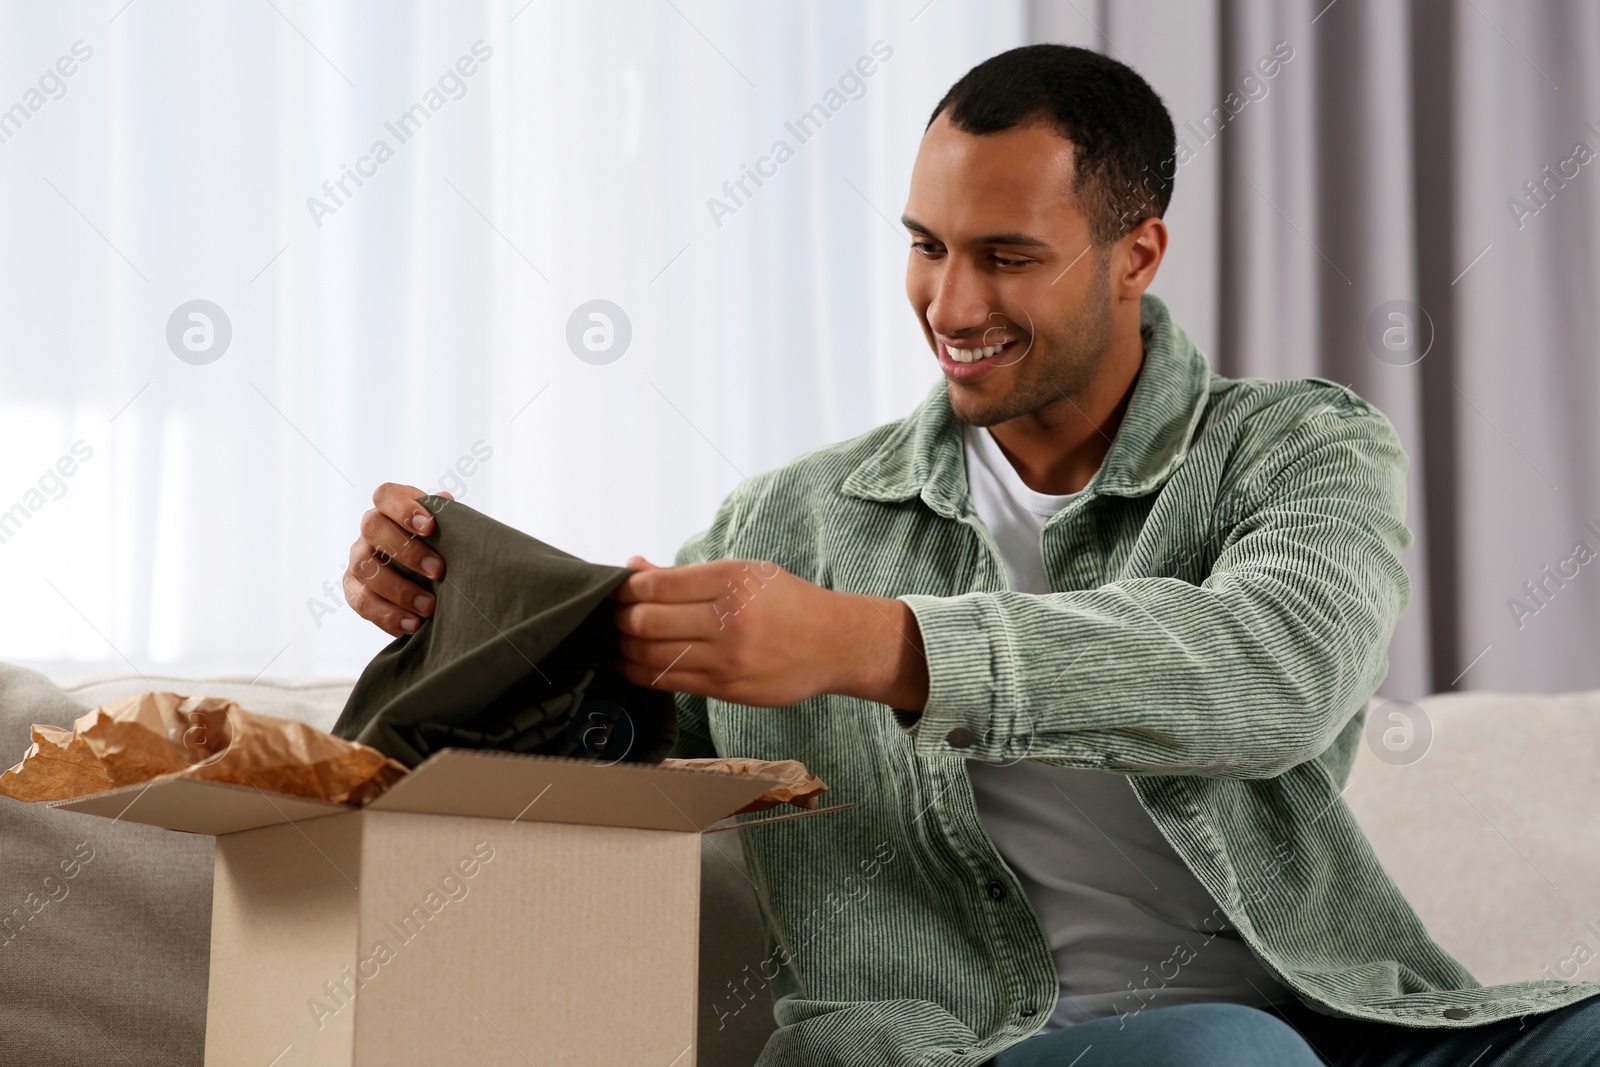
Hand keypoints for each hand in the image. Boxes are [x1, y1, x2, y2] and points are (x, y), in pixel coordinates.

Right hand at [344, 483, 453, 636]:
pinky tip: (414, 625)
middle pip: (373, 528)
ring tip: (429, 607)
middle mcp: (369, 529)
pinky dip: (389, 616)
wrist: (425, 577)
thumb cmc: (438, 546)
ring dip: (400, 590)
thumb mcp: (445, 530)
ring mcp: (357, 559)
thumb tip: (447, 502)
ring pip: (366, 569)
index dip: (404, 508)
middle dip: (406, 551)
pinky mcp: (353, 589)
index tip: (430, 526)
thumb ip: (447, 518)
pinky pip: (363, 603)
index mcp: (390, 507)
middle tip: (438, 571)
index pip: (386, 496)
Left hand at [610, 556, 928, 709]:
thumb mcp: (744, 574)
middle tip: (617, 616)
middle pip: (646, 622)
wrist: (836, 644)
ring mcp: (728, 658)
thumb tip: (634, 567)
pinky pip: (669, 682)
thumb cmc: (786, 602)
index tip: (617, 590)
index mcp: (731, 580)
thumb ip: (685, 576)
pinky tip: (636, 663)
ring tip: (624, 640)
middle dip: (621, 619)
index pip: (657, 586)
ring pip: (651, 656)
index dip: (625, 589)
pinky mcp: (728, 688)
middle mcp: (729, 619)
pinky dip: (641, 672)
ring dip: (626, 648)